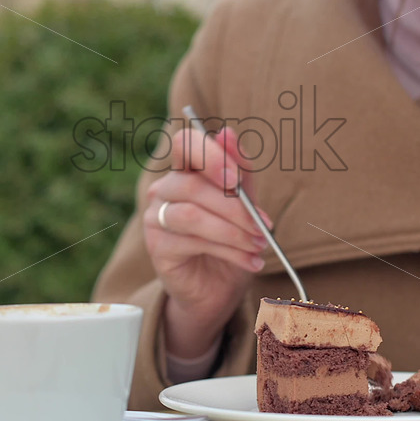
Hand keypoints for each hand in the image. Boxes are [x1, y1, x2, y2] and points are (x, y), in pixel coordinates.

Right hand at [143, 126, 271, 358]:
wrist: (218, 288)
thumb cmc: (232, 240)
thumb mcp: (245, 204)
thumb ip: (239, 171)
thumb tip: (228, 132)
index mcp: (186, 170)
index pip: (185, 143)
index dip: (209, 156)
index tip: (236, 179)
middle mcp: (165, 189)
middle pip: (192, 184)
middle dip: (235, 207)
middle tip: (264, 225)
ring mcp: (156, 217)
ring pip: (192, 216)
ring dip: (233, 231)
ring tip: (259, 245)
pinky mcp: (157, 246)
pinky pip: (192, 242)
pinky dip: (230, 251)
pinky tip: (250, 262)